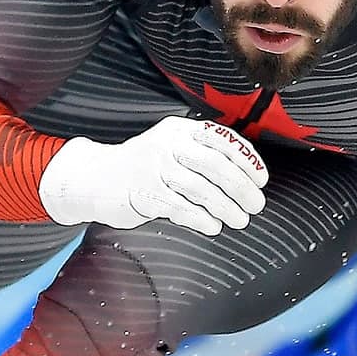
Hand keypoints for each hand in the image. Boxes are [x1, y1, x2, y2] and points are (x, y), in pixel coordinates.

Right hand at [39, 117, 268, 236]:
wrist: (95, 177)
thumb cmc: (142, 166)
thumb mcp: (170, 148)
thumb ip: (201, 155)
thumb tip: (245, 178)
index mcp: (180, 130)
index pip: (223, 140)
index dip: (247, 161)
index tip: (261, 180)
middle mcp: (168, 144)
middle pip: (215, 165)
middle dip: (241, 188)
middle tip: (256, 204)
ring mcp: (153, 167)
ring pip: (200, 188)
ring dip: (225, 207)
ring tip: (239, 220)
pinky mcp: (142, 192)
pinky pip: (179, 206)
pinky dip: (200, 218)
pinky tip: (213, 226)